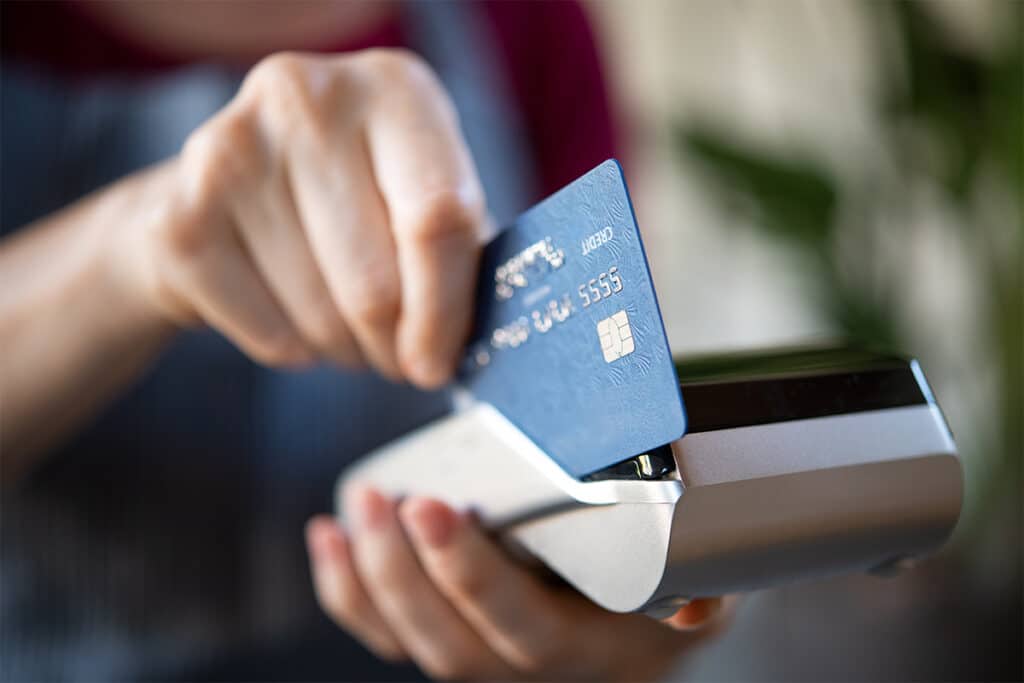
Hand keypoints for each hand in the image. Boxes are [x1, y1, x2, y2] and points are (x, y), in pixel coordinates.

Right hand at [120, 49, 484, 386]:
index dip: (445, 312)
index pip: (438, 218)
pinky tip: (288, 316)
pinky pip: (266, 334)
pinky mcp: (178, 215)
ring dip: (345, 350)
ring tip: (345, 328)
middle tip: (396, 357)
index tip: (439, 365)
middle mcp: (308, 97)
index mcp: (394, 88)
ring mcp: (233, 150)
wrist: (222, 193)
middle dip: (393, 346)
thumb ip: (457, 256)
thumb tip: (457, 351)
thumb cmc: (350, 201)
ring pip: (322, 319)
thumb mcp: (419, 200)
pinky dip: (291, 351)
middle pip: (377, 282)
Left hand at [306, 487, 730, 681]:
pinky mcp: (447, 637)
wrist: (633, 630)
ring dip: (368, 578)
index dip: (469, 576)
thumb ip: (700, 583)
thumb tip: (696, 599)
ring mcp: (480, 658)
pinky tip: (328, 539)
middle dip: (403, 571)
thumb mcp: (703, 582)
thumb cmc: (663, 589)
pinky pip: (388, 633)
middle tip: (382, 500)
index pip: (519, 627)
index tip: (435, 508)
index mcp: (583, 649)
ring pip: (411, 641)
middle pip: (450, 642)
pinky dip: (349, 591)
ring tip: (350, 512)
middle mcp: (523, 667)